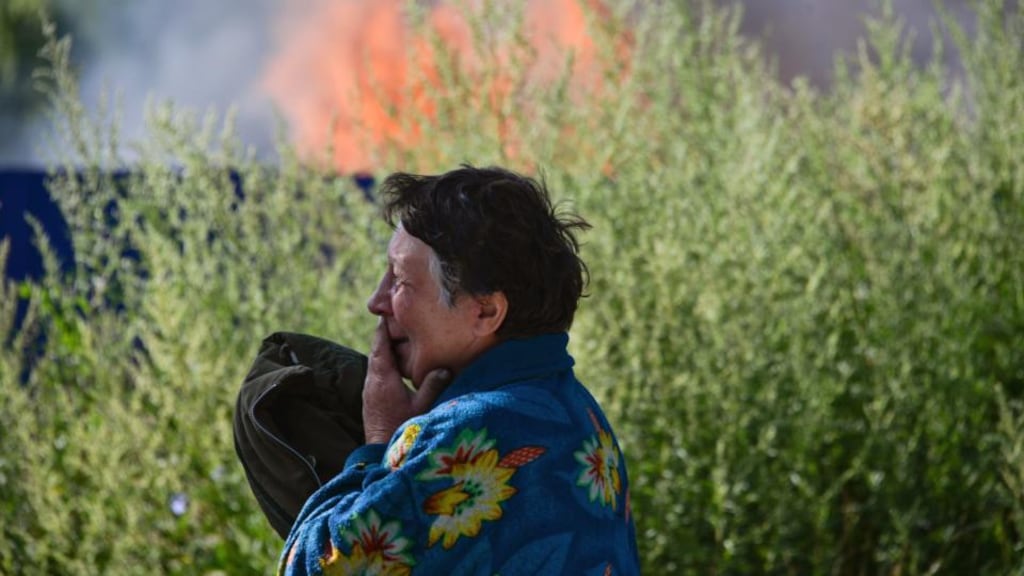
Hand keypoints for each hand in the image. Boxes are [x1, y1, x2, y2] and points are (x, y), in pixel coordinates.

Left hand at [363, 319, 451, 443]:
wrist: (380, 453)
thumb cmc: (402, 429)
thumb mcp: (423, 406)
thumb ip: (433, 384)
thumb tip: (445, 367)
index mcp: (383, 377)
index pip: (381, 343)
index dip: (385, 326)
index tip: (392, 311)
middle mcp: (372, 380)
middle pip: (377, 350)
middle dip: (387, 334)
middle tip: (400, 320)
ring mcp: (369, 390)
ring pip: (376, 362)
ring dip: (386, 349)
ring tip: (401, 339)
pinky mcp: (371, 399)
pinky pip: (377, 373)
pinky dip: (385, 363)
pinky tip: (398, 366)